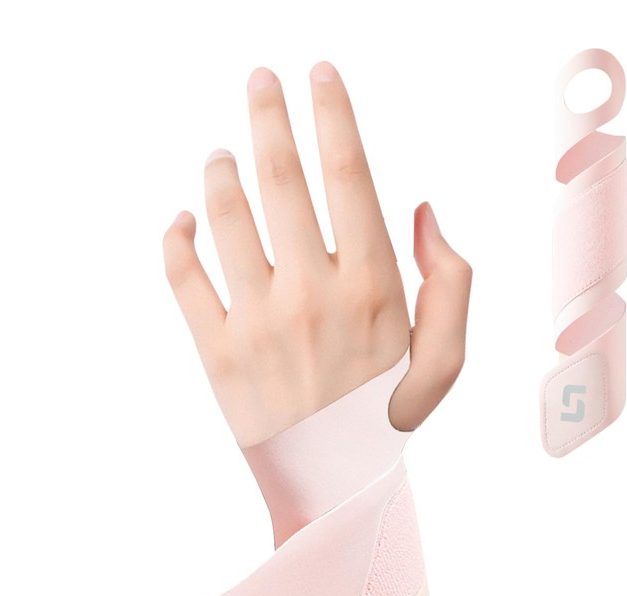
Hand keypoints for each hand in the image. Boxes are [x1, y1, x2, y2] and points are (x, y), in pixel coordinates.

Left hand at [162, 60, 471, 448]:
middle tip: (262, 81)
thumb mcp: (445, 359)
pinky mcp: (214, 352)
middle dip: (270, 115)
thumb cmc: (387, 419)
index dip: (333, 113)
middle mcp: (310, 295)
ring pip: (226, 217)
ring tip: (222, 152)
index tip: (320, 75)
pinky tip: (184, 219)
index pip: (347, 174)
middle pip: (281, 178)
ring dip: (220, 171)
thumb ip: (450, 280)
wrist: (330, 489)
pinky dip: (177, 238)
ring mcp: (256, 323)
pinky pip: (182, 278)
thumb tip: (418, 210)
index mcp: (371, 288)